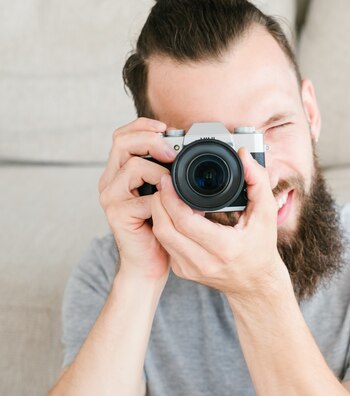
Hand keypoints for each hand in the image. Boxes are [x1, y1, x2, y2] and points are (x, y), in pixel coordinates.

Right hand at [98, 118, 176, 280]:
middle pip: (121, 142)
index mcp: (120, 172)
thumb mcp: (164, 194)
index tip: (166, 128)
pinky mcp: (117, 213)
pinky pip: (143, 197)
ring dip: (160, 170)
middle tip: (173, 151)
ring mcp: (111, 197)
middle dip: (151, 139)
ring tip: (174, 184)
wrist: (148, 263)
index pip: (123, 136)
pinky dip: (162, 198)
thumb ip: (167, 172)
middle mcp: (110, 181)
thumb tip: (188, 151)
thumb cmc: (159, 228)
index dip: (143, 127)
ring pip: (132, 165)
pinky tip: (172, 206)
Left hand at [150, 147, 289, 298]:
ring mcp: (190, 270)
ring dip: (159, 213)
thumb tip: (244, 155)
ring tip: (166, 194)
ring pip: (161, 236)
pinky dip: (165, 225)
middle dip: (158, 202)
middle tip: (162, 182)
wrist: (256, 284)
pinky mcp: (182, 271)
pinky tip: (172, 213)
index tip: (168, 179)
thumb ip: (258, 181)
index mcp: (225, 248)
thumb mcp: (267, 214)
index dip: (170, 198)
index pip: (185, 222)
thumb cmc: (262, 248)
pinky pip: (165, 244)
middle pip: (165, 229)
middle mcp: (204, 263)